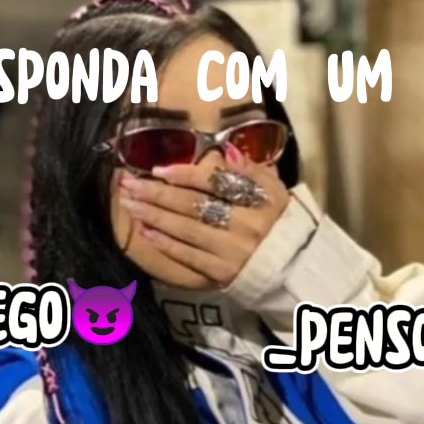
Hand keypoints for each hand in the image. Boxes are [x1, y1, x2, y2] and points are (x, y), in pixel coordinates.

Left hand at [114, 151, 289, 289]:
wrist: (294, 268)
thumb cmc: (280, 223)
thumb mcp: (275, 190)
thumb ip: (251, 169)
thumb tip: (226, 149)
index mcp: (259, 199)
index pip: (217, 183)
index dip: (185, 175)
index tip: (158, 169)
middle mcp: (245, 225)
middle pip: (194, 206)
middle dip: (157, 194)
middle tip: (128, 185)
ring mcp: (232, 252)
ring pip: (186, 230)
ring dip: (154, 217)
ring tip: (130, 205)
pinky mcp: (222, 273)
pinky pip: (188, 256)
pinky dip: (165, 243)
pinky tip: (146, 232)